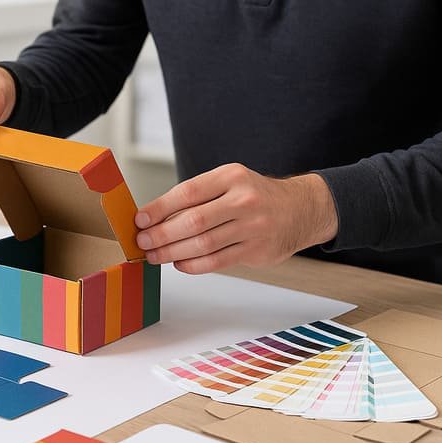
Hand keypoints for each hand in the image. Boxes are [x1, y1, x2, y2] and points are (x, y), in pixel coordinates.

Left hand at [134, 164, 338, 273]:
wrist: (301, 209)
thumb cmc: (254, 196)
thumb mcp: (230, 182)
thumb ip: (197, 196)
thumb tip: (155, 217)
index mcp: (231, 177)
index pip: (188, 192)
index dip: (159, 208)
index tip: (140, 219)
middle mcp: (244, 200)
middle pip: (193, 221)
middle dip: (162, 234)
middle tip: (143, 242)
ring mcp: (253, 227)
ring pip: (203, 244)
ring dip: (173, 252)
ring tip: (154, 255)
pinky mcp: (257, 250)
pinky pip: (217, 261)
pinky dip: (193, 265)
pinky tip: (179, 263)